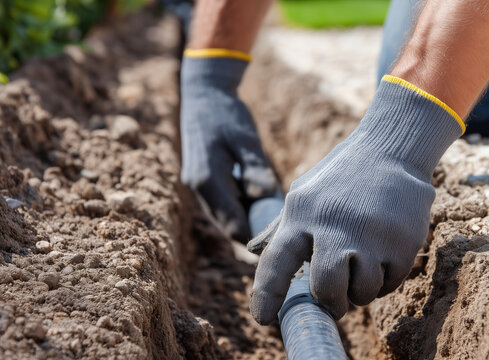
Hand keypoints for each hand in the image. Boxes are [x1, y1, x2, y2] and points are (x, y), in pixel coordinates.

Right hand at [180, 56, 277, 240]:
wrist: (203, 93)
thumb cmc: (227, 113)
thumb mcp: (247, 139)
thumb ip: (256, 170)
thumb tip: (266, 198)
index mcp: (208, 180)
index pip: (232, 225)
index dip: (256, 238)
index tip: (282, 243)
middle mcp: (198, 188)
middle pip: (228, 226)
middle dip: (254, 232)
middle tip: (285, 236)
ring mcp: (198, 186)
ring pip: (226, 217)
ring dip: (248, 220)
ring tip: (278, 220)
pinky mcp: (204, 180)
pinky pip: (224, 204)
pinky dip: (242, 207)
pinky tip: (263, 201)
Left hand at [249, 77, 463, 323]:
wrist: (392, 148)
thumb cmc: (341, 175)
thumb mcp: (305, 191)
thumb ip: (281, 225)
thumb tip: (251, 250)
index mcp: (302, 213)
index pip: (276, 263)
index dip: (267, 295)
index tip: (264, 319)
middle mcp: (333, 225)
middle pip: (326, 289)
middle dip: (330, 302)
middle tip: (335, 300)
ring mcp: (371, 235)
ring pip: (362, 293)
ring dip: (362, 290)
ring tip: (364, 265)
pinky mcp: (402, 242)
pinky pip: (390, 283)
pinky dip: (385, 278)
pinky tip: (383, 253)